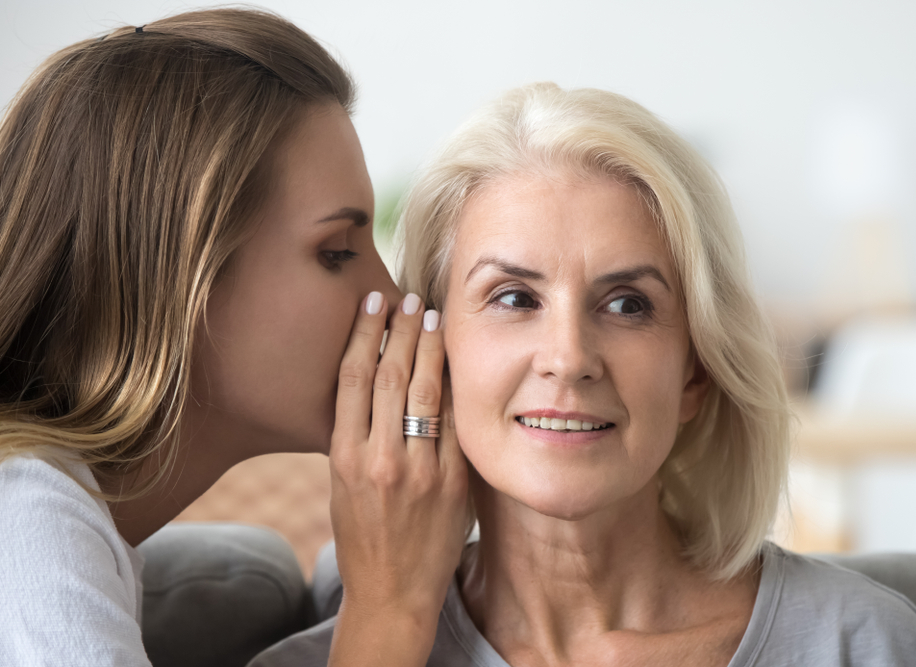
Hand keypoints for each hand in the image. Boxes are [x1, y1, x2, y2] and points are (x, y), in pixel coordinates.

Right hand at [327, 291, 467, 666]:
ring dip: (430, 348)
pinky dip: (454, 388)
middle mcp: (379, 459)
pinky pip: (455, 423)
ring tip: (433, 316)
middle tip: (409, 298)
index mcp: (344, 456)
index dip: (365, 334)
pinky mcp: (452, 483)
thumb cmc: (362, 535)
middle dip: (402, 329)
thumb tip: (376, 376)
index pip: (354, 379)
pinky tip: (456, 362)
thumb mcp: (341, 484)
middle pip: (391, 376)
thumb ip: (356, 435)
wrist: (393, 591)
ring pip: (425, 393)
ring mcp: (419, 471)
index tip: (373, 304)